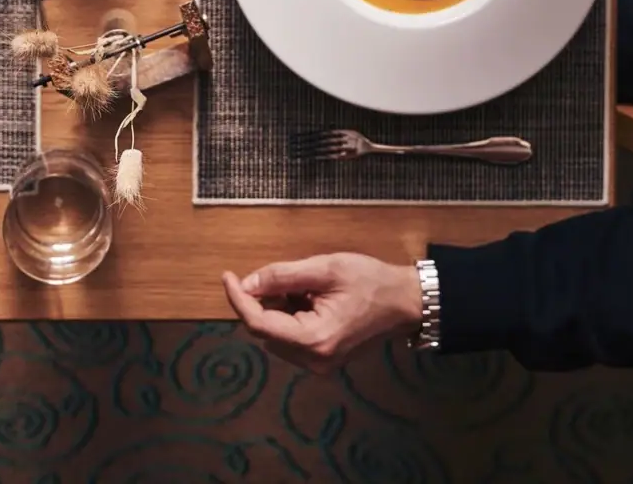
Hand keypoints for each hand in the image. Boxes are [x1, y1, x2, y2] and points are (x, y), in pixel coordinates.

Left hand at [222, 253, 421, 372]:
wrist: (405, 302)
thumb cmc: (370, 281)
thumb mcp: (324, 269)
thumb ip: (281, 276)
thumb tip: (247, 283)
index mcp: (314, 339)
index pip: (258, 323)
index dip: (237, 299)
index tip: (227, 275)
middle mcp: (313, 359)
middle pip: (264, 331)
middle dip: (261, 301)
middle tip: (278, 275)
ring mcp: (319, 363)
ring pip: (276, 335)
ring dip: (276, 308)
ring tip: (303, 287)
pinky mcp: (324, 358)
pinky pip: (291, 338)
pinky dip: (288, 316)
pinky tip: (308, 298)